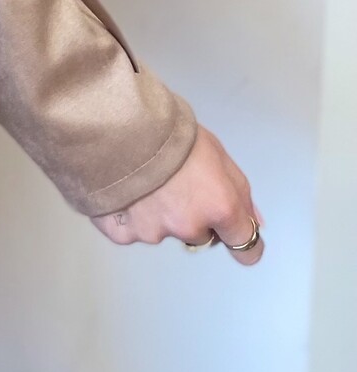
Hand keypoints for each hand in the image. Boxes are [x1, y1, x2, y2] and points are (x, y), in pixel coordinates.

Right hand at [90, 122, 263, 264]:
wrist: (115, 123)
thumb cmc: (170, 131)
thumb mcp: (217, 153)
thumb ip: (239, 192)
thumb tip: (255, 222)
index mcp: (220, 208)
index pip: (246, 248)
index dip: (242, 243)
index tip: (233, 234)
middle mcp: (190, 227)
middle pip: (200, 235)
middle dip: (193, 216)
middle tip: (175, 183)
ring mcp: (154, 233)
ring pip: (163, 230)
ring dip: (158, 212)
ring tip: (143, 179)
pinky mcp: (122, 233)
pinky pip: (131, 231)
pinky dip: (129, 215)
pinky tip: (123, 189)